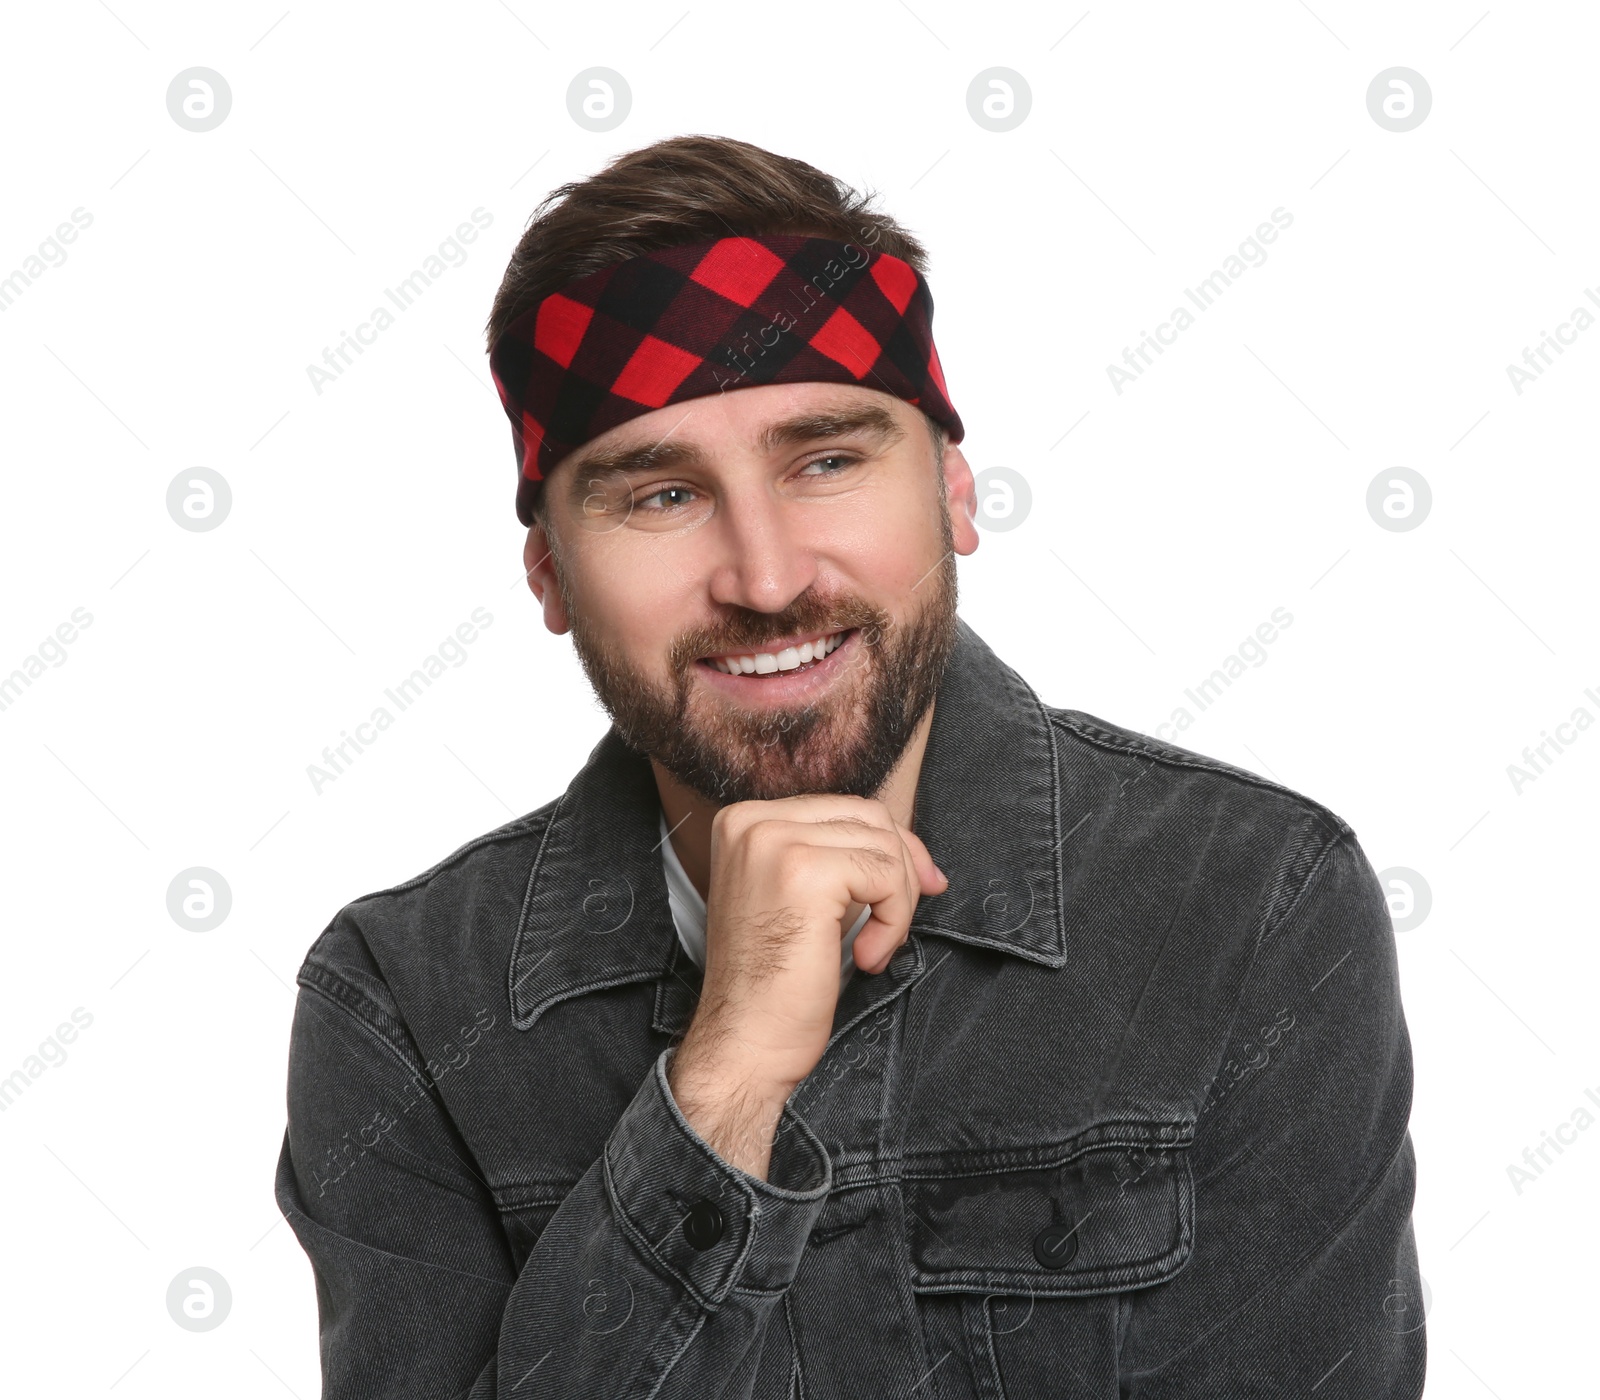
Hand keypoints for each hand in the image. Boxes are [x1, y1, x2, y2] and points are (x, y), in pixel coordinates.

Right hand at [667, 794, 945, 1177]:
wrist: (744, 1042)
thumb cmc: (773, 983)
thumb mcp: (798, 899)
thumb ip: (835, 858)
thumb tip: (912, 849)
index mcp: (743, 821)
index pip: (844, 808)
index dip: (888, 849)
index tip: (914, 888)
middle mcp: (752, 821)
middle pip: (868, 816)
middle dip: (902, 869)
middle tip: (897, 924)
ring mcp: (775, 842)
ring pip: (883, 846)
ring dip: (897, 902)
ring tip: (872, 947)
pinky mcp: (806, 872)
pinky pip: (887, 875)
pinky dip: (893, 920)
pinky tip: (867, 956)